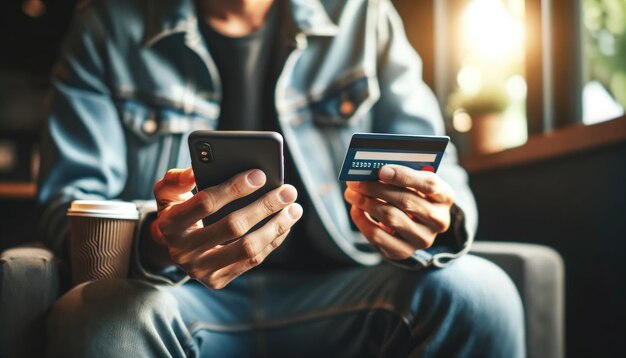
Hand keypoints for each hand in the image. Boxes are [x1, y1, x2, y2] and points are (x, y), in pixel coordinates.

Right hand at [151, 167, 301, 288]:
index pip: (206, 203)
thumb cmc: (177, 209)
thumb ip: (176, 179)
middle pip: (232, 226)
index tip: (260, 174)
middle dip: (264, 206)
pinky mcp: (217, 280)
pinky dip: (272, 241)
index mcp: (170, 224)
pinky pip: (251, 261)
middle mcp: (183, 251)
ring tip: (294, 209)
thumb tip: (195, 171)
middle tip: (288, 191)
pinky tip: (285, 224)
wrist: (171, 247)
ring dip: (276, 227)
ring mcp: (200, 269)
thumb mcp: (167, 191)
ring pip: (247, 248)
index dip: (235, 188)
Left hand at [344, 165, 453, 259]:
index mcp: (445, 196)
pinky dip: (362, 220)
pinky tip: (355, 209)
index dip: (404, 176)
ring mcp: (422, 239)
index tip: (381, 170)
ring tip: (351, 193)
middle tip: (355, 181)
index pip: (429, 184)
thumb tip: (372, 169)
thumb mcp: (414, 182)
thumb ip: (401, 174)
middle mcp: (439, 220)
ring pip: (390, 218)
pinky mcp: (403, 252)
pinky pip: (377, 236)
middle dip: (376, 188)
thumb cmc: (413, 194)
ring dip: (366, 203)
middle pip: (406, 201)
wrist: (415, 225)